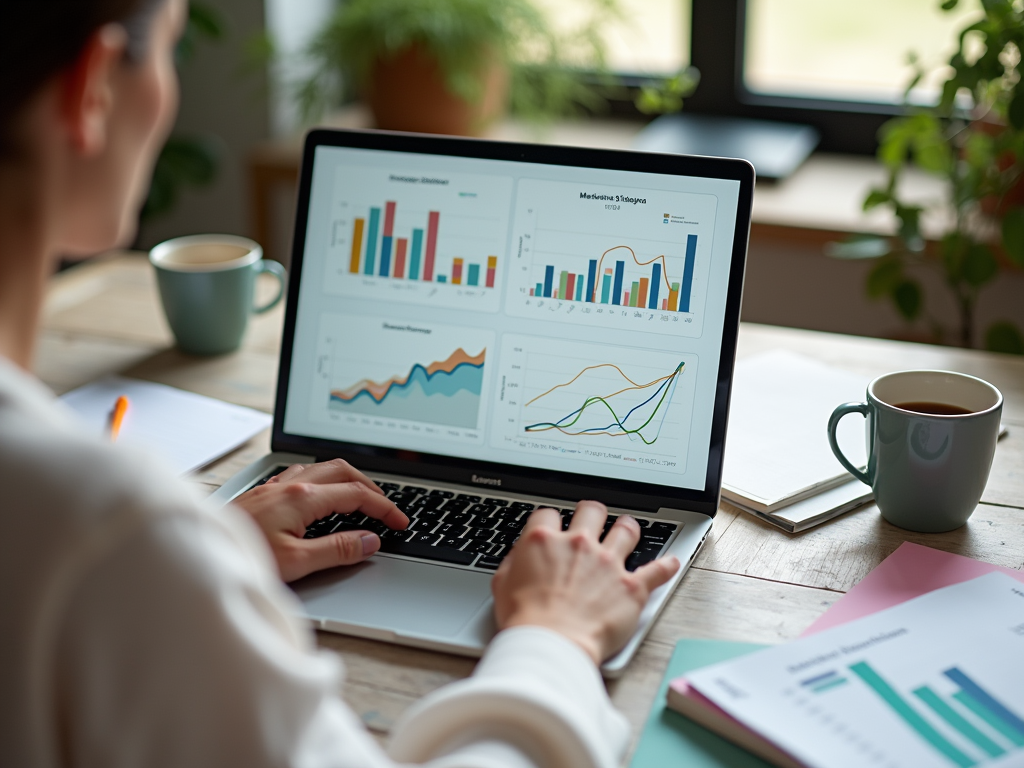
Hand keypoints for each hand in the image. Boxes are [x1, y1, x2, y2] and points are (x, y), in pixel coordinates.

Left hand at [233, 459, 407, 581]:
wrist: (195, 555)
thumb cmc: (239, 559)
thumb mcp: (296, 563)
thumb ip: (337, 550)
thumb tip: (369, 541)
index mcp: (302, 498)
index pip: (356, 494)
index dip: (384, 507)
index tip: (399, 522)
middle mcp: (288, 485)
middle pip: (343, 471)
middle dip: (371, 486)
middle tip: (387, 507)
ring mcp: (273, 487)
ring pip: (321, 469)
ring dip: (347, 480)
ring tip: (361, 498)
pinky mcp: (262, 495)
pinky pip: (301, 475)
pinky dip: (323, 482)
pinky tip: (320, 495)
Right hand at [491, 501, 679, 664]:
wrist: (551, 645)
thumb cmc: (526, 622)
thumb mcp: (502, 585)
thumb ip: (513, 563)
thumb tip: (520, 556)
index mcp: (544, 541)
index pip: (548, 514)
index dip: (551, 521)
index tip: (553, 528)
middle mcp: (579, 545)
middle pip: (591, 510)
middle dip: (592, 512)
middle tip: (593, 518)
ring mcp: (608, 563)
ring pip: (626, 530)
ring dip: (627, 528)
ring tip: (628, 528)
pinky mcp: (631, 587)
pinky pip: (656, 570)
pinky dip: (666, 566)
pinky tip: (672, 562)